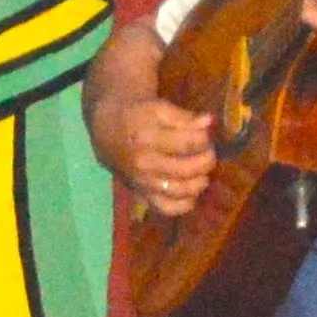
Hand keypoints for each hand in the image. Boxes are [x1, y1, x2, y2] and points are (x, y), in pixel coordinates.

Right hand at [107, 91, 218, 219]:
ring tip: (201, 169)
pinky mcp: (143, 195)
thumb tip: (209, 123)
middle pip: (189, 169)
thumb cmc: (136, 115)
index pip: (190, 143)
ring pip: (182, 191)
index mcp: (148, 138)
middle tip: (207, 151)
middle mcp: (145, 164)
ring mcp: (144, 183)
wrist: (106, 130)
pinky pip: (169, 208)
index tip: (205, 133)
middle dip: (207, 159)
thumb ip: (185, 117)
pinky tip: (190, 190)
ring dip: (200, 181)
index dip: (205, 138)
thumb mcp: (158, 107)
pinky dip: (185, 203)